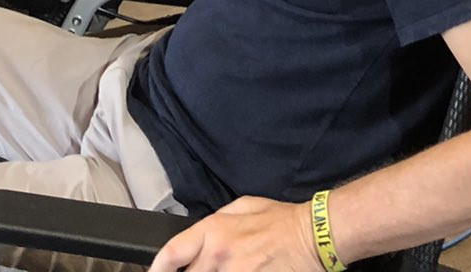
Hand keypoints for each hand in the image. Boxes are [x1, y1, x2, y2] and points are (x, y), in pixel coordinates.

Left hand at [149, 197, 320, 271]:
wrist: (313, 236)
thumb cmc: (282, 220)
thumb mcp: (243, 206)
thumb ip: (216, 222)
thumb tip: (200, 238)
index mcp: (213, 231)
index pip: (171, 253)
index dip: (157, 269)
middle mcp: (217, 256)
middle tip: (208, 270)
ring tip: (227, 269)